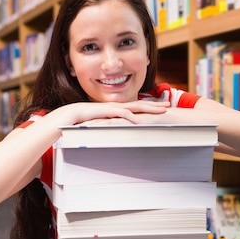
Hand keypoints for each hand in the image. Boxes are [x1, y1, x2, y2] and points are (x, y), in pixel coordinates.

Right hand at [51, 100, 169, 126]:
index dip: (150, 107)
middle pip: (140, 104)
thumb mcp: (103, 124)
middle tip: (168, 105)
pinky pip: (121, 114)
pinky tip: (140, 121)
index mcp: (118, 109)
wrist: (71, 116)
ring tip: (161, 111)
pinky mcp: (106, 112)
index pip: (137, 107)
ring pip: (135, 106)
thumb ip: (113, 127)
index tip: (162, 108)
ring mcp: (113, 108)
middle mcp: (118, 106)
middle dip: (155, 105)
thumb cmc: (85, 121)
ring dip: (148, 108)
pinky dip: (131, 117)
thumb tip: (120, 134)